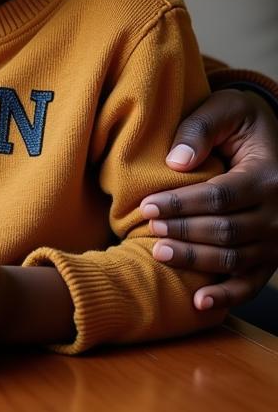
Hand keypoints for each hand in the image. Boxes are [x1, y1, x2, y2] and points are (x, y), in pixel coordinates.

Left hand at [141, 88, 277, 309]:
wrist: (271, 137)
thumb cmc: (240, 120)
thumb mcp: (225, 108)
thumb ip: (200, 128)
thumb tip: (176, 161)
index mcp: (268, 176)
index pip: (220, 196)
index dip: (182, 204)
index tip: (147, 205)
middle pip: (226, 231)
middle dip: (183, 231)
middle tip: (148, 228)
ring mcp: (277, 239)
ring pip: (234, 258)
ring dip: (195, 260)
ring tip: (158, 253)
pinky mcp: (270, 256)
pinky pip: (251, 282)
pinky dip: (226, 296)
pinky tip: (198, 303)